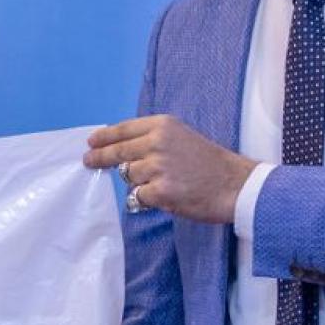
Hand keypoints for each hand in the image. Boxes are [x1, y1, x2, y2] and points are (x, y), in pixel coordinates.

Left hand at [84, 115, 254, 223]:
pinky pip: (138, 196)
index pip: (124, 129)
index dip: (105, 137)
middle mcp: (157, 142)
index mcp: (163, 125)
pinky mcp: (160, 191)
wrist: (236, 184)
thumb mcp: (182, 137)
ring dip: (136, 182)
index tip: (92, 142)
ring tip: (158, 183)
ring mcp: (158, 167)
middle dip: (100, 157)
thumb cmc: (211, 163)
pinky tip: (163, 196)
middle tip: (89, 161)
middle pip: (118, 152)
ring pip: (128, 176)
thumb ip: (154, 140)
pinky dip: (145, 199)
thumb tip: (122, 149)